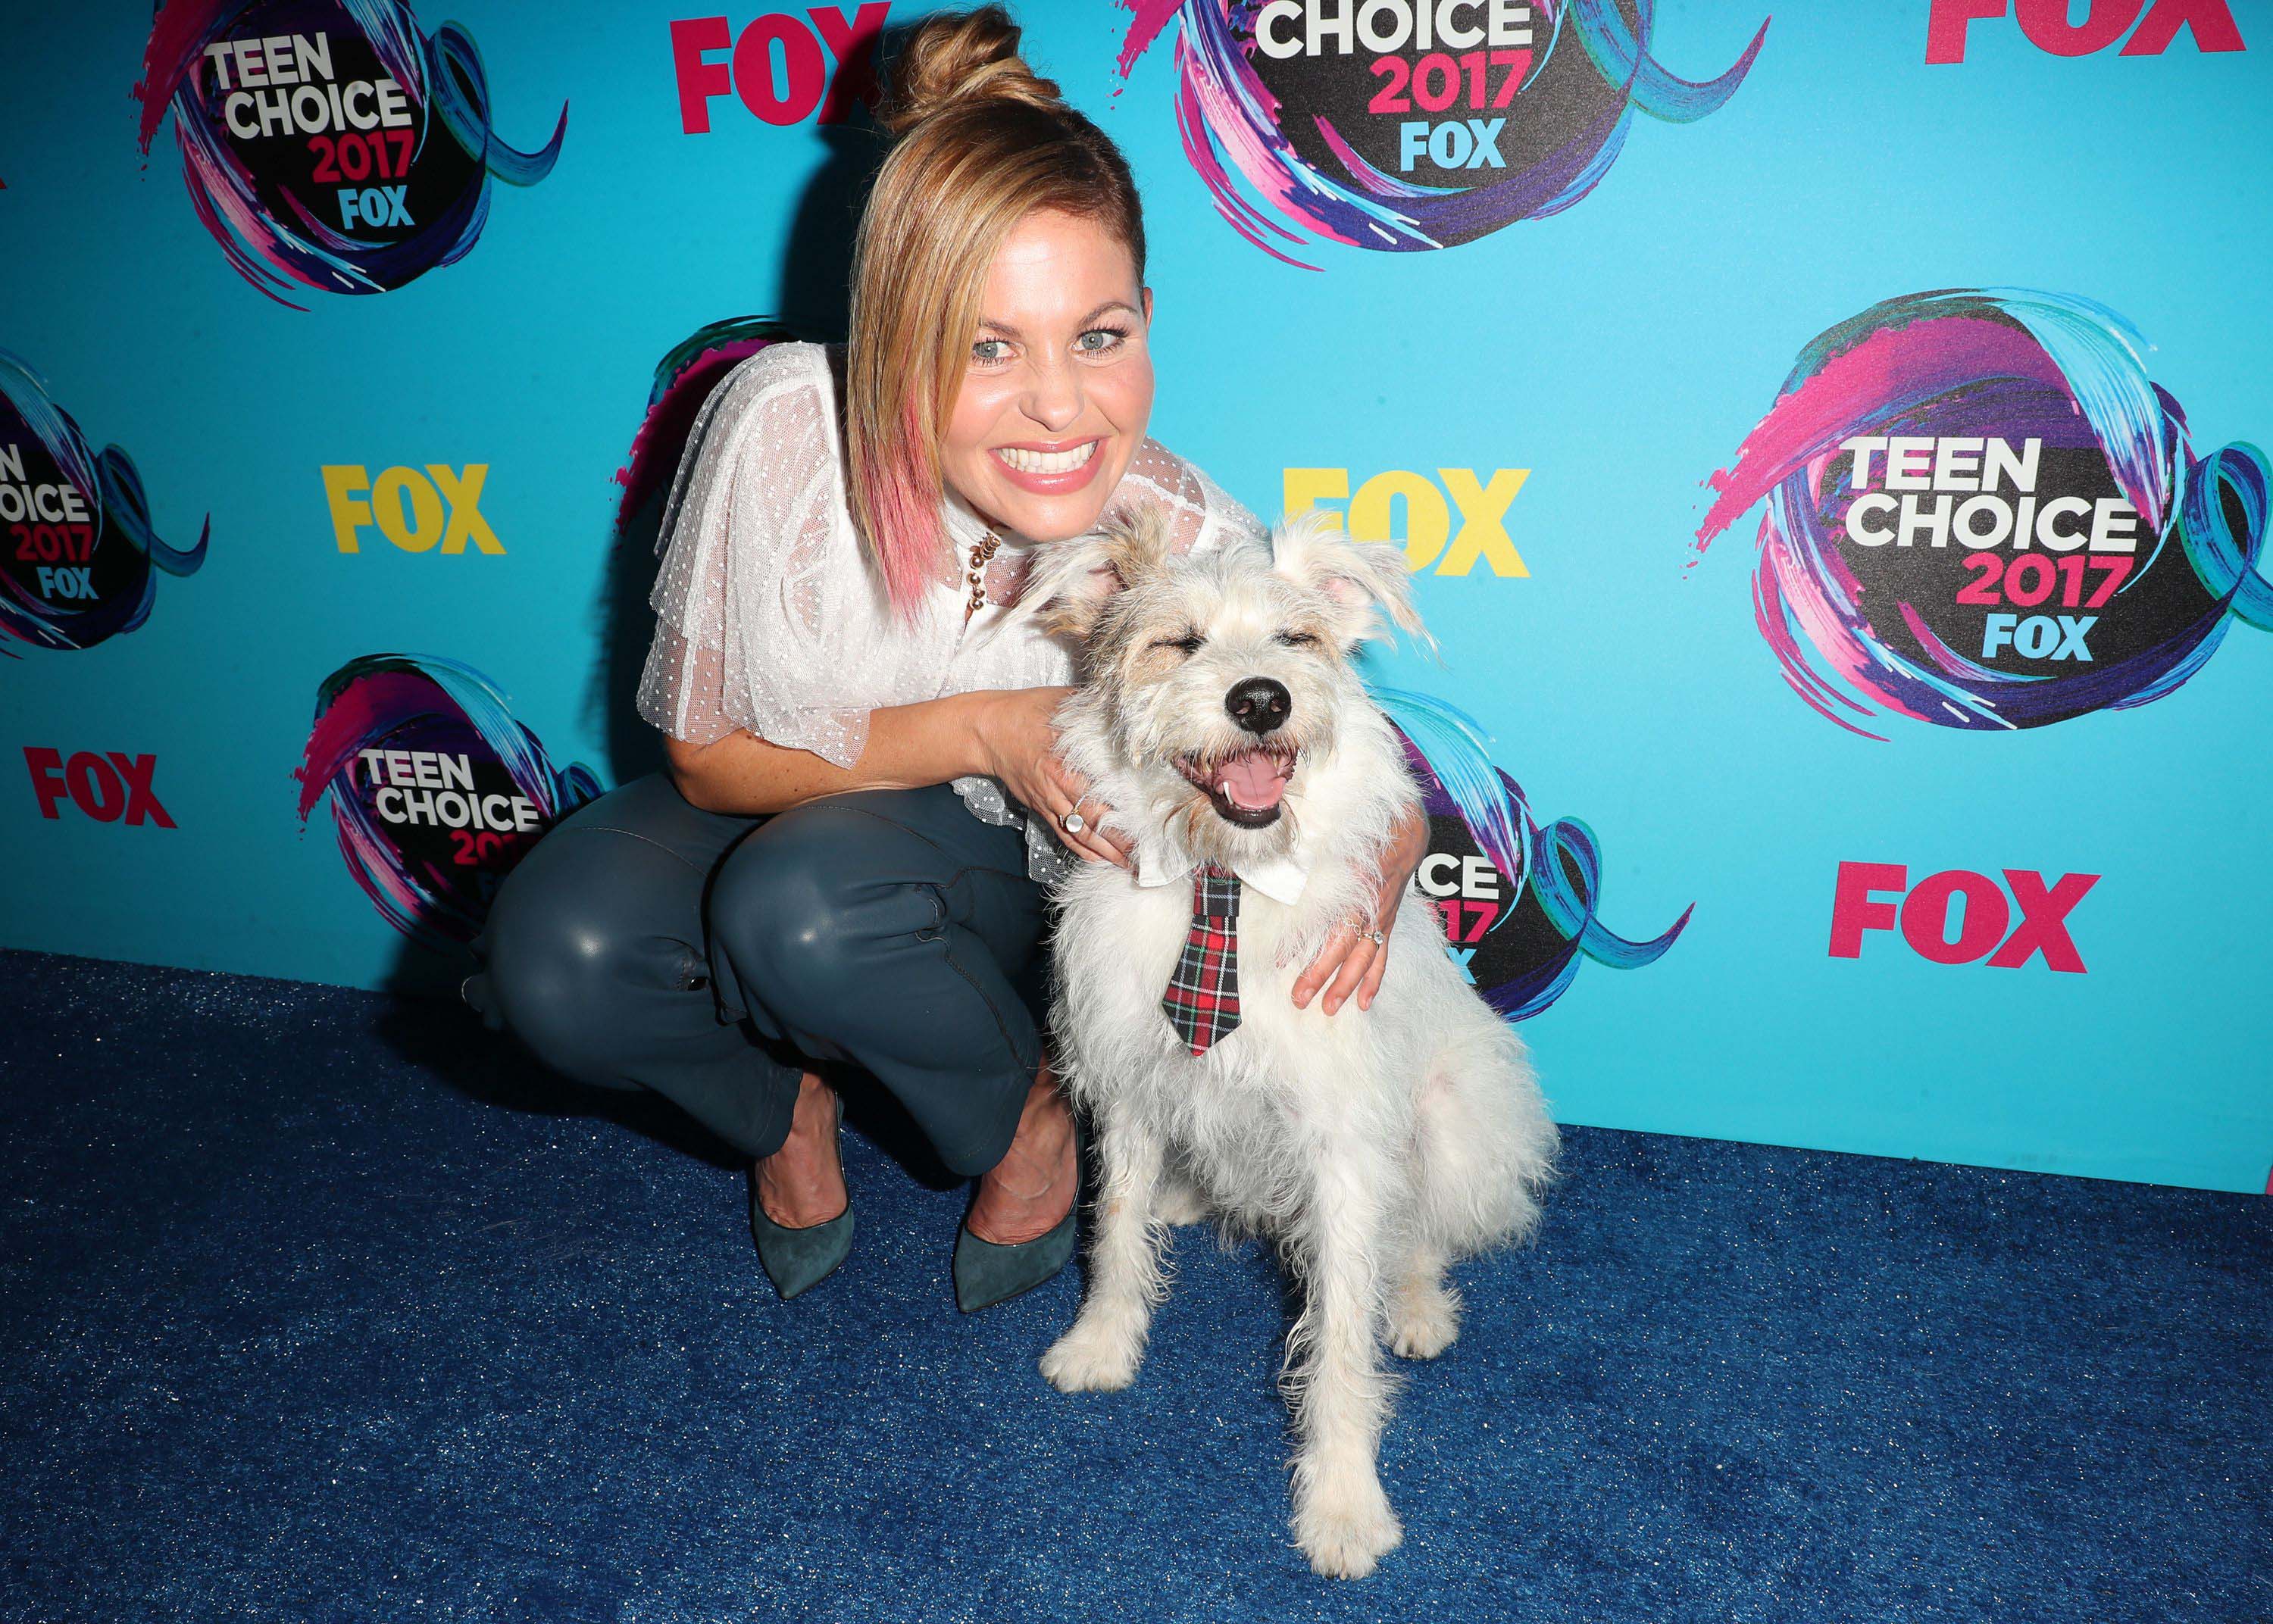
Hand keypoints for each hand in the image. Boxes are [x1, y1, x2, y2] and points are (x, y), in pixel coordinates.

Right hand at [974, 687, 1132, 868]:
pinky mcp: (1040, 807)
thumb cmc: (1025, 711)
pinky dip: (1082, 849)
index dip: (1124, 807)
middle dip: (1120, 839)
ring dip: (1105, 851)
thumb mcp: (1060, 701)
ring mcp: (1048, 800)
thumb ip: (1092, 706)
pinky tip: (1099, 859)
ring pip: (1080, 832)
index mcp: (1065, 760)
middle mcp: (1057, 785)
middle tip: (1146, 853)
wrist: (987, 731)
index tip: (1149, 820)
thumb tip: (1124, 701)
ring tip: (1129, 864)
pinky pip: (1064, 833)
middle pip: (1094, 818)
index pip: (1101, 789)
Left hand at [1291, 800, 1430, 1014]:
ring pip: (1365, 958)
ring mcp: (1382, 918)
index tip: (1280, 962)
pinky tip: (1363, 1003)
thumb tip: (1279, 871)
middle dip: (1321, 975)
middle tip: (1298, 999)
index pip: (1330, 925)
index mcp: (1355, 887)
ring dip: (1346, 986)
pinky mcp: (1387, 924)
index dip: (1306, 946)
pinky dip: (1373, 981)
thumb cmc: (1365, 835)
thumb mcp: (1338, 840)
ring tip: (1328, 1009)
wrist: (1405, 831)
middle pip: (1344, 949)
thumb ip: (1311, 858)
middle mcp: (1370, 908)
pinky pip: (1382, 957)